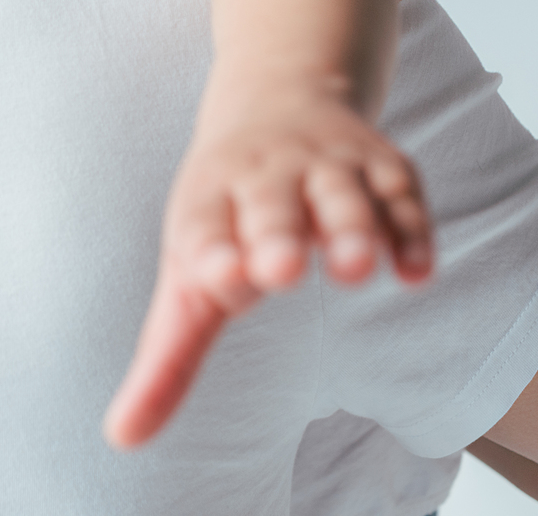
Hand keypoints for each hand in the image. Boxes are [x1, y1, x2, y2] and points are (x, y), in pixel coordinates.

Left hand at [103, 87, 432, 446]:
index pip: (206, 229)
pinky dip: (410, 228)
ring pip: (340, 193)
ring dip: (347, 226)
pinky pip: (400, 192)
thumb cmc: (225, 213)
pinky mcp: (381, 165)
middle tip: (280, 268)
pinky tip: (413, 271)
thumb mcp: (188, 275)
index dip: (213, 255)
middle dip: (276, 233)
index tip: (219, 278)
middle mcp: (265, 176)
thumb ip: (165, 360)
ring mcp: (325, 166)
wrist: (276, 100)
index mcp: (208, 203)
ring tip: (352, 269)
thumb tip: (124, 438)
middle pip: (271, 204)